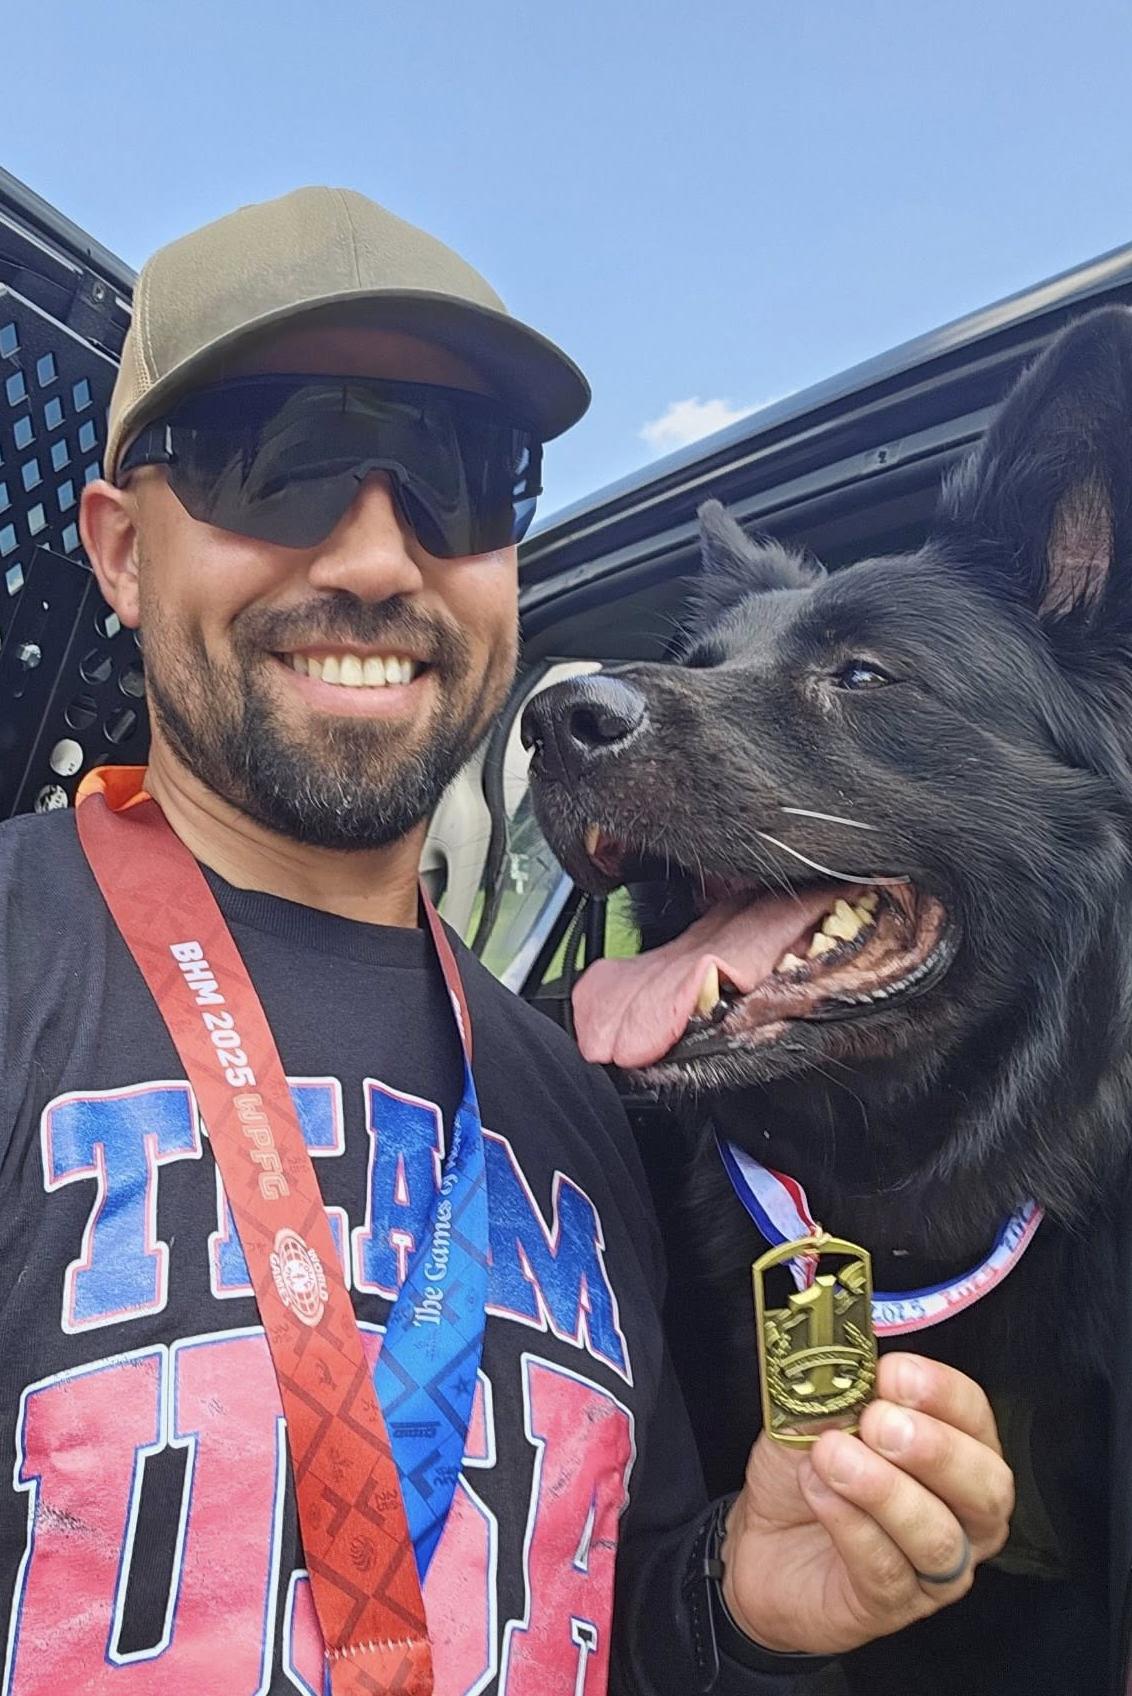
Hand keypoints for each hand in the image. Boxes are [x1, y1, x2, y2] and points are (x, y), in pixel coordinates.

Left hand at [719, 1353, 1013, 1656]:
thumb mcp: (817, 1412)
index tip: (894, 1373)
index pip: (975, 1417)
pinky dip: (849, 1524)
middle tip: (879, 1422)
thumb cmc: (806, 1470)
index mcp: (955, 1451)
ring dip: (884, 1490)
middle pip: (986, 1486)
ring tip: (833, 1455)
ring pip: (938, 1536)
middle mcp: (962, 1514)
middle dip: (934, 1448)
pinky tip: (819, 1492)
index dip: (942, 1393)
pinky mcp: (891, 1606)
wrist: (760, 1540)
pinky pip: (887, 1570)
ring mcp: (933, 1568)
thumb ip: (839, 1389)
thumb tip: (847, 1363)